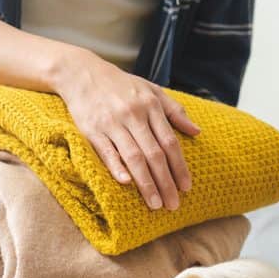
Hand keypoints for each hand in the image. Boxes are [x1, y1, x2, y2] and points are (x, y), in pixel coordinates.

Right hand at [53, 47, 199, 209]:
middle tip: (174, 205)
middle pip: (154, 154)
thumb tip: (197, 132)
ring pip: (134, 156)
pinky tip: (126, 183)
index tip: (186, 187)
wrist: (81, 72)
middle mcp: (133, 115)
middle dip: (166, 182)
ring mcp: (112, 123)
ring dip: (146, 183)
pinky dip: (116, 167)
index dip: (179, 167)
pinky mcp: (91, 129)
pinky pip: (106, 151)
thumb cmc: (121, 85)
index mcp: (150, 106)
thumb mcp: (151, 90)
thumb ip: (175, 111)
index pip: (169, 142)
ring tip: (156, 204)